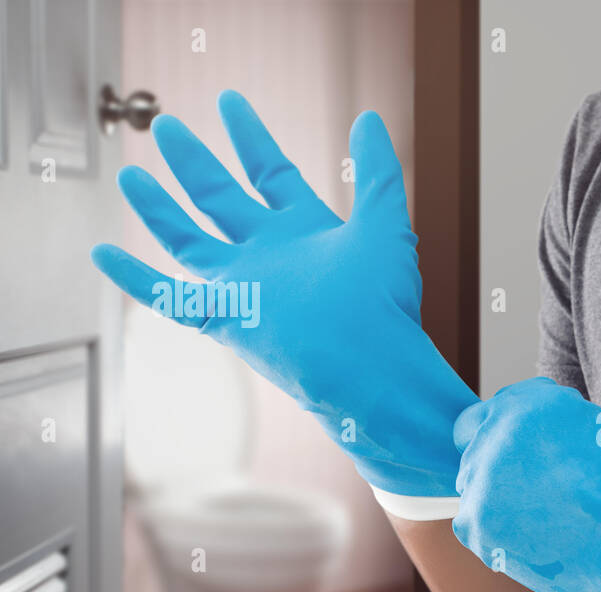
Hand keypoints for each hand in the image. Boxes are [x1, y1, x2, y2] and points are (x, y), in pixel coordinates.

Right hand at [91, 90, 478, 501]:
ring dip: (158, 208)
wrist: (371, 368)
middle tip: (167, 127)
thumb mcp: (383, 222)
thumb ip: (377, 170)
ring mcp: (244, 287)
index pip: (270, 173)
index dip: (250, 137)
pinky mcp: (224, 319)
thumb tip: (370, 118)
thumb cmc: (384, 303)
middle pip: (221, 200)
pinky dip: (136, 278)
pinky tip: (104, 254)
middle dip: (195, 163)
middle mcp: (271, 257)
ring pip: (188, 241)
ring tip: (132, 173)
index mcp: (307, 232)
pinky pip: (169, 297)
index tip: (229, 101)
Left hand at [451, 377, 600, 591]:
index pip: (499, 408)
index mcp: (535, 400)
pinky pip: (473, 526)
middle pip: (477, 446)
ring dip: (497, 503)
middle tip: (541, 498)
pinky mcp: (474, 521)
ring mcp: (481, 474)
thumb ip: (557, 427)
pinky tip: (533, 543)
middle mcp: (500, 429)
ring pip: (474, 488)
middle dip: (501, 468)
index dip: (512, 435)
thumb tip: (534, 440)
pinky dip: (496, 535)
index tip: (528, 460)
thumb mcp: (599, 434)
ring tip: (546, 524)